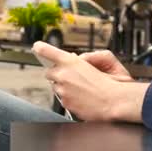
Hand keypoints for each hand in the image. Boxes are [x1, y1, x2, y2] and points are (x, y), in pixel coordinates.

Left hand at [32, 42, 147, 122]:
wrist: (115, 102)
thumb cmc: (111, 82)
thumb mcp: (102, 60)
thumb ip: (84, 59)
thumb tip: (75, 60)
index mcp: (71, 62)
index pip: (48, 52)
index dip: (41, 48)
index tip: (37, 47)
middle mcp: (63, 76)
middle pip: (49, 72)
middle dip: (58, 73)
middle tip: (71, 75)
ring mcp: (62, 91)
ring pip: (56, 86)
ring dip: (64, 86)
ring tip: (81, 89)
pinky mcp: (65, 103)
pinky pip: (62, 98)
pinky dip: (70, 97)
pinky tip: (82, 97)